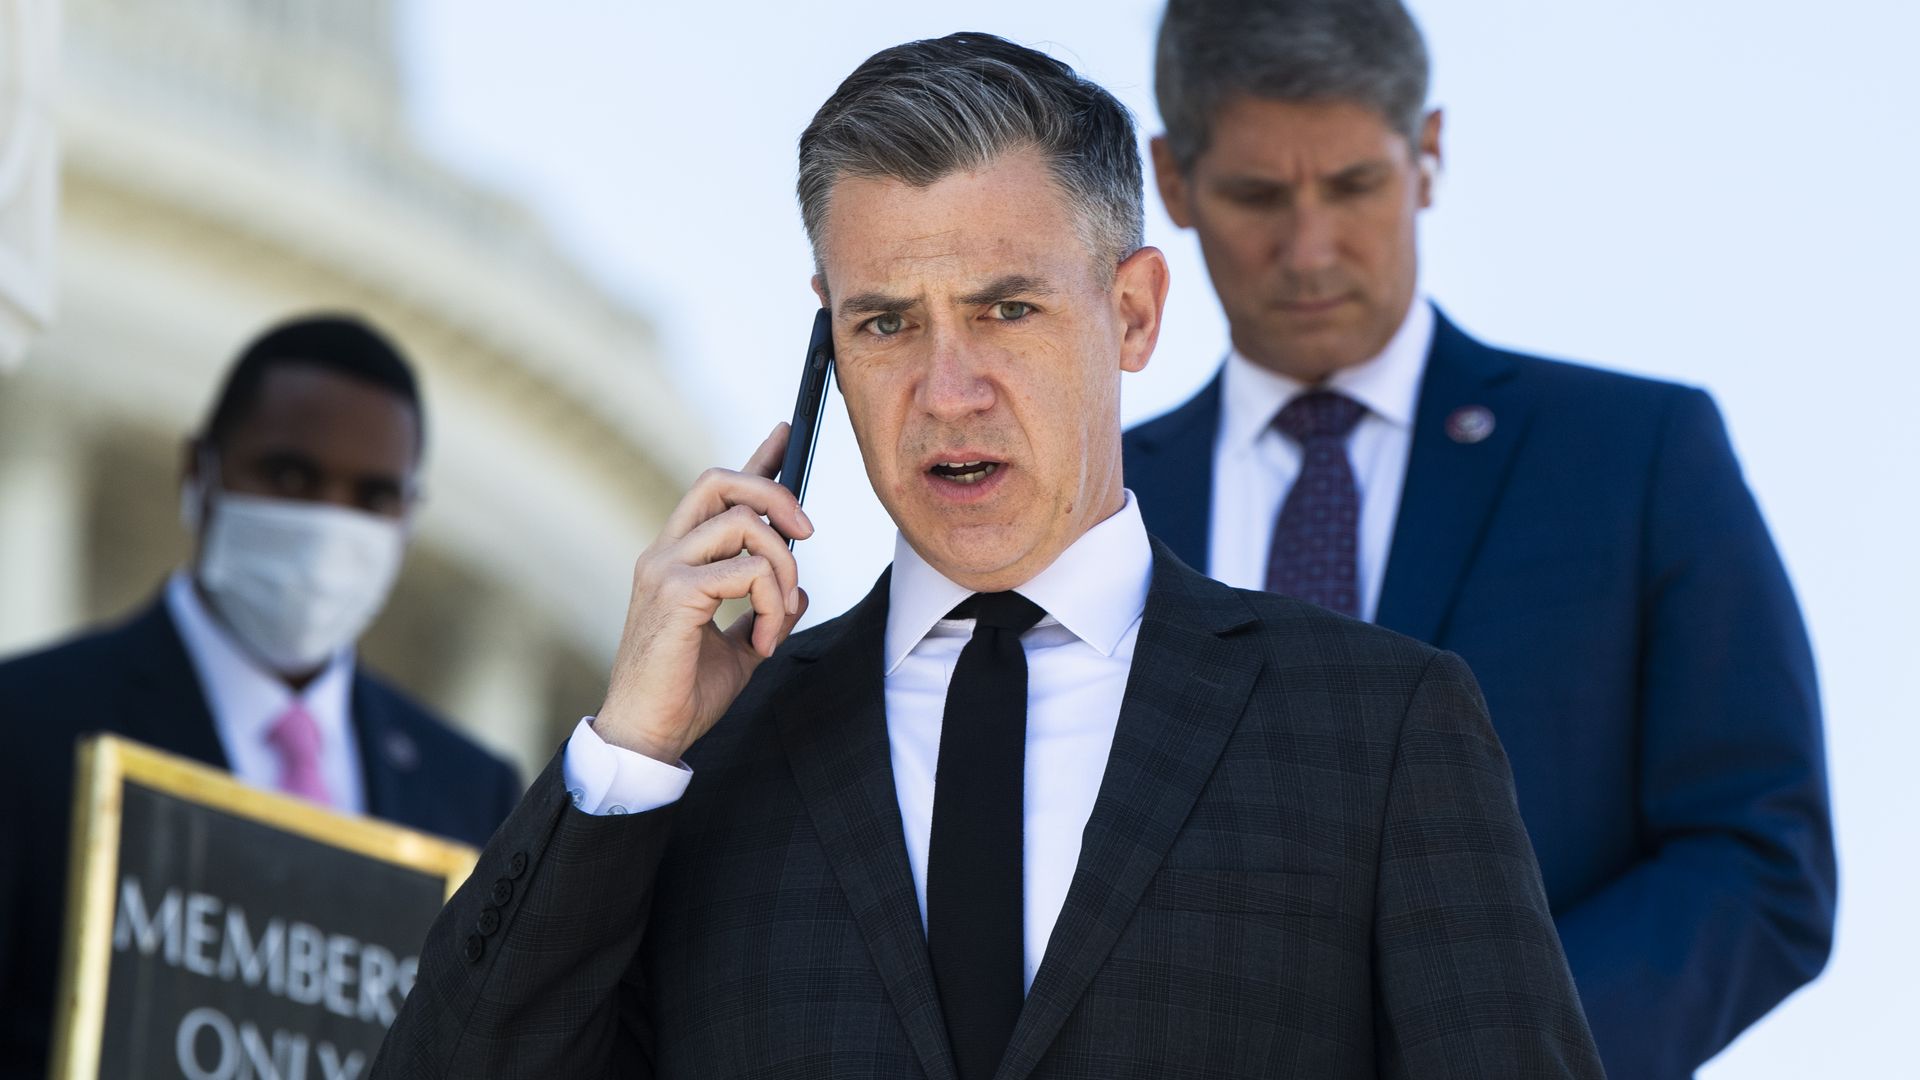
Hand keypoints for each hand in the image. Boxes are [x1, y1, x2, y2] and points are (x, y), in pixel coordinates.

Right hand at [592, 423, 813, 763]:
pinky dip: (771, 605)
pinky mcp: (675, 594)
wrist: (649, 736)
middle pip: (721, 481)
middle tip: (807, 534)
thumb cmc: (684, 694)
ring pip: (744, 525)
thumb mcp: (739, 647)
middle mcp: (665, 553)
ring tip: (778, 618)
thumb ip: (763, 612)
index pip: (716, 492)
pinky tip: (763, 643)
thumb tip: (799, 591)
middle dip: (776, 494)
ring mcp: (665, 569)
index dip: (757, 460)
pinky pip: (747, 572)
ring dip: (783, 569)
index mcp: (677, 558)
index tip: (787, 434)